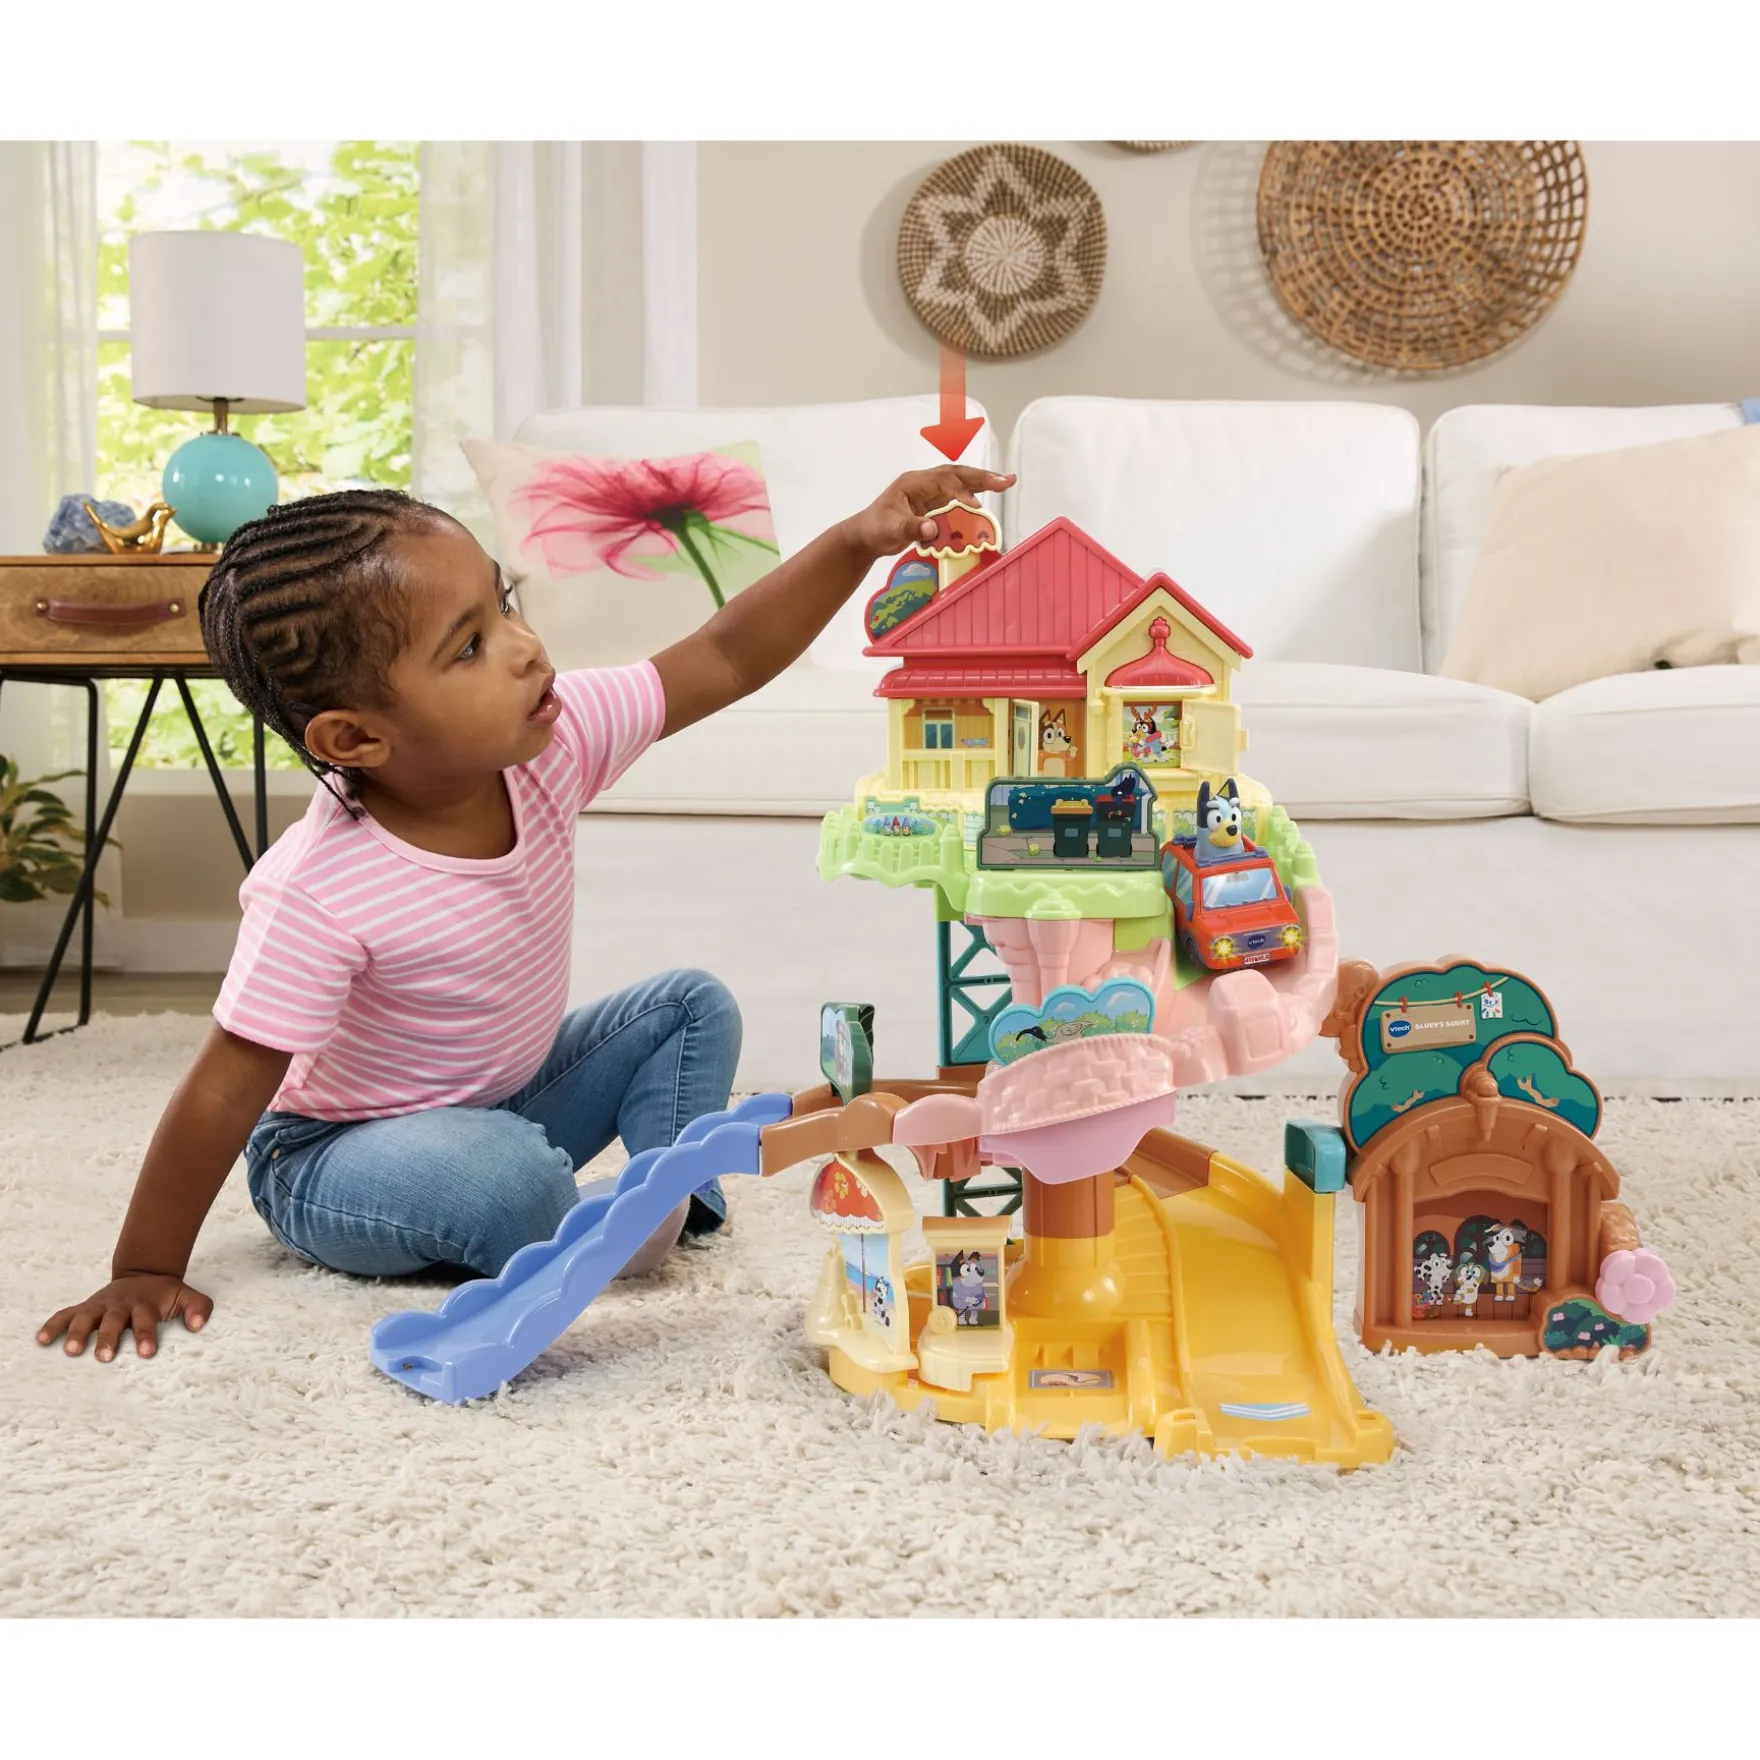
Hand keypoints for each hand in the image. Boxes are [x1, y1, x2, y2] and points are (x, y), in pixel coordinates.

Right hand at [37, 1272, 213, 1361]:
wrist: (144, 1273)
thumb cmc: (164, 1295)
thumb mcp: (185, 1295)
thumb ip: (198, 1307)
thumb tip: (198, 1325)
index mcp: (144, 1304)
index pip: (145, 1320)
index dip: (146, 1334)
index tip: (147, 1353)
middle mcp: (120, 1305)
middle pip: (112, 1321)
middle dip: (108, 1338)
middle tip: (104, 1357)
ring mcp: (100, 1306)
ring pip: (85, 1317)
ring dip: (77, 1333)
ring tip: (71, 1351)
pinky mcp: (85, 1307)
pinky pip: (65, 1314)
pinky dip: (53, 1325)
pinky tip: (41, 1339)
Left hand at [841, 466, 1015, 561]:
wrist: (865, 536)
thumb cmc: (874, 530)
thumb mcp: (890, 530)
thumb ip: (912, 528)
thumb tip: (933, 529)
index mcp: (913, 482)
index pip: (943, 481)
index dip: (960, 491)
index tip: (974, 505)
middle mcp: (924, 483)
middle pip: (957, 474)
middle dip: (982, 477)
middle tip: (1006, 481)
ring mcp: (929, 492)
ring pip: (960, 481)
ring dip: (983, 481)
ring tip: (1007, 482)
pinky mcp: (933, 504)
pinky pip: (957, 495)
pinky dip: (974, 494)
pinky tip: (990, 493)